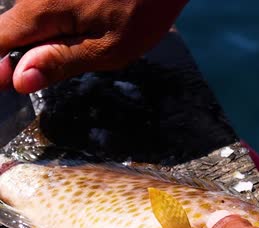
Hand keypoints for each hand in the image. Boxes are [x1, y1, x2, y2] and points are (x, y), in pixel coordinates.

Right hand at [0, 0, 187, 92]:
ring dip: (38, 45)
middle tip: (42, 76)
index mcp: (41, 11)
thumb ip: (60, 62)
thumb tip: (20, 80)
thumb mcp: (106, 48)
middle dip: (18, 59)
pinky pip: (45, 11)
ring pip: (28, 21)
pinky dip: (52, 29)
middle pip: (9, 31)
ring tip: (68, 53)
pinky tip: (75, 35)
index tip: (9, 87)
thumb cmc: (144, 5)